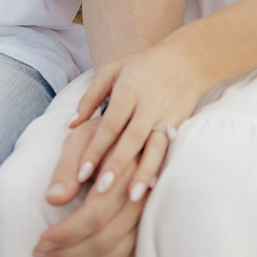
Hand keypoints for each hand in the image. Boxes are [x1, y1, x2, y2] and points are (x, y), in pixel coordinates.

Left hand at [33, 118, 143, 256]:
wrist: (132, 130)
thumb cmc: (100, 134)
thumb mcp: (80, 138)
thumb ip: (67, 167)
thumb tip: (53, 198)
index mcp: (124, 170)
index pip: (94, 215)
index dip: (64, 234)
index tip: (39, 242)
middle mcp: (141, 195)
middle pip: (105, 238)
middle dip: (68, 254)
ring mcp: (148, 212)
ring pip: (118, 253)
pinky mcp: (150, 225)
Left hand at [67, 38, 212, 204]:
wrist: (187, 59)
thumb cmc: (141, 66)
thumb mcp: (112, 70)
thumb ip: (90, 97)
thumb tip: (70, 125)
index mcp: (129, 89)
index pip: (111, 123)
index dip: (96, 148)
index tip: (81, 173)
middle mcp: (149, 104)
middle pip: (131, 138)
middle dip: (116, 165)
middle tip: (100, 191)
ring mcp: (167, 115)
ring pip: (153, 147)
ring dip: (142, 172)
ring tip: (130, 197)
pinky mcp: (180, 125)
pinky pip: (169, 150)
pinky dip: (161, 168)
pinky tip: (153, 188)